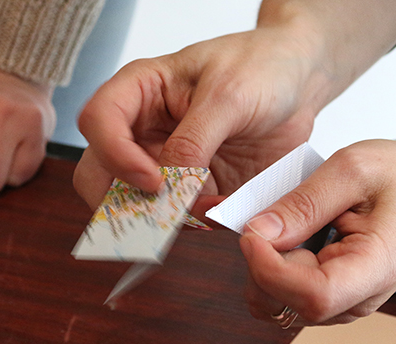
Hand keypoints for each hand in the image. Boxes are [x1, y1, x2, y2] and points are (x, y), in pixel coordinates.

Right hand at [73, 29, 326, 211]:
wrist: (298, 85)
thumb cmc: (261, 68)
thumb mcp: (230, 95)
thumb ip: (195, 139)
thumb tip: (169, 182)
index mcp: (139, 92)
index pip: (97, 122)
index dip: (115, 156)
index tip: (153, 180)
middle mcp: (140, 131)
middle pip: (98, 174)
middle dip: (123, 202)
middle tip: (160, 214)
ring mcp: (161, 164)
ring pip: (132, 206)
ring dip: (163, 218)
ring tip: (209, 206)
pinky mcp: (187, 191)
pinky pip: (175, 220)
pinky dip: (194, 224)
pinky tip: (223, 206)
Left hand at [239, 139, 395, 325]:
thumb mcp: (354, 169)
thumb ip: (304, 203)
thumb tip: (257, 232)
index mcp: (374, 269)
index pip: (312, 296)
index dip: (270, 269)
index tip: (251, 232)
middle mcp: (358, 299)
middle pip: (283, 304)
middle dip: (259, 265)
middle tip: (269, 218)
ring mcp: (344, 303)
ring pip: (277, 304)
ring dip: (264, 267)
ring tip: (290, 224)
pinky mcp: (332, 298)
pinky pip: (285, 296)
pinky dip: (274, 269)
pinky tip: (294, 236)